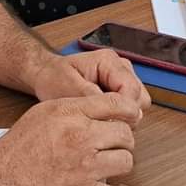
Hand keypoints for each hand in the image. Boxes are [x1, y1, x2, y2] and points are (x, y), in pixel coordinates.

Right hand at [0, 93, 138, 185]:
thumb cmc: (17, 147)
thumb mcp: (44, 113)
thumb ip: (75, 109)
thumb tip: (103, 109)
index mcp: (70, 113)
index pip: (117, 105)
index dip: (130, 112)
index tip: (132, 119)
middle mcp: (80, 136)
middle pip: (125, 135)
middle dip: (122, 141)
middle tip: (113, 147)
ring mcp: (84, 167)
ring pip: (126, 162)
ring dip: (120, 165)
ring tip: (109, 167)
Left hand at [30, 50, 150, 118]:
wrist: (47, 75)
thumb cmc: (54, 78)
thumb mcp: (67, 87)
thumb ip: (91, 97)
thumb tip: (113, 110)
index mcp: (108, 61)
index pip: (131, 89)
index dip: (124, 110)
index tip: (110, 124)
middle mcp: (120, 67)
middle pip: (139, 97)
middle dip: (125, 114)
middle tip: (103, 124)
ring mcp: (122, 78)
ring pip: (138, 103)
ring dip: (123, 115)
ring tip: (101, 119)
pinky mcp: (120, 89)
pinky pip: (130, 107)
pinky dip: (119, 115)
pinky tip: (102, 117)